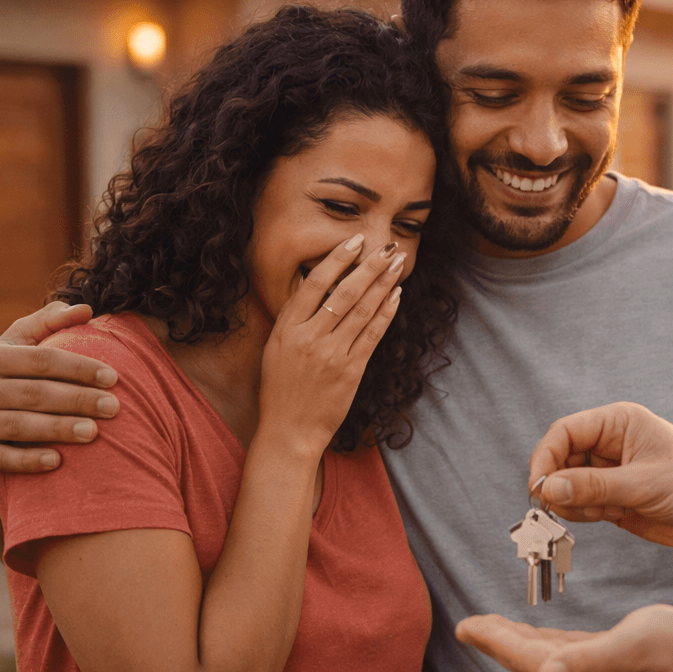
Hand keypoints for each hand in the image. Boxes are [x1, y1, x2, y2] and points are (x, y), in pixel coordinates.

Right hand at [0, 301, 119, 473]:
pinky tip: (58, 461)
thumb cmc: (0, 376)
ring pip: (19, 426)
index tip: (113, 378)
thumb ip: (48, 323)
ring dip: (58, 429)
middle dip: (77, 400)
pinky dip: (28, 460)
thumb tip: (86, 309)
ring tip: (94, 432)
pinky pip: (1, 458)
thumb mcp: (15, 345)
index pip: (41, 360)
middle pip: (34, 394)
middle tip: (113, 407)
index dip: (79, 368)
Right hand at [256, 236, 404, 455]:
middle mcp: (308, 339)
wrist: (289, 431)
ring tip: (397, 264)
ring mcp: (331, 355)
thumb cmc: (280, 389)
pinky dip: (386, 312)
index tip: (355, 240)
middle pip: (344, 293)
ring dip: (383, 283)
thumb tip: (314, 287)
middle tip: (387, 247)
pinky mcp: (351, 371)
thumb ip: (294, 320)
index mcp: (286, 330)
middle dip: (369, 266)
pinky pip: (373, 335)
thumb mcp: (275, 349)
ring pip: (363, 310)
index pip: (314, 284)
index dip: (337, 259)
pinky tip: (396, 295)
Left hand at [455, 604, 672, 671]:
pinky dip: (552, 646)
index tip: (464, 626)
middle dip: (500, 643)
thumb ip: (587, 661)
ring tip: (498, 630)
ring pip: (549, 660)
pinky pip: (572, 657)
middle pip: (530, 662)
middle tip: (471, 627)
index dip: (495, 642)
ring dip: (522, 645)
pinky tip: (550, 639)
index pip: (526, 659)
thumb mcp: (630, 646)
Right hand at [527, 403, 672, 555]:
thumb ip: (594, 487)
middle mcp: (609, 444)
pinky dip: (586, 515)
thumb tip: (548, 489)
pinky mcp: (611, 497)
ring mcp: (609, 472)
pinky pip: (581, 504)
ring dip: (576, 504)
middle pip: (561, 460)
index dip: (546, 457)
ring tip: (608, 511)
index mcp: (618, 423)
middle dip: (559, 486)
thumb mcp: (644, 484)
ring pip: (567, 486)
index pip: (566, 432)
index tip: (538, 486)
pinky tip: (616, 515)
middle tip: (566, 508)